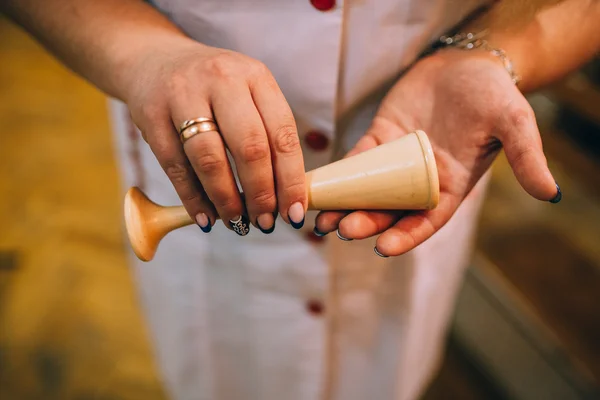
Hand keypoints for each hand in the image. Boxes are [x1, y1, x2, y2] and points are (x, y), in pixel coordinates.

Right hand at [125, 39, 305, 234]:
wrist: (153, 60)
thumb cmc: (213, 88)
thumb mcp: (247, 93)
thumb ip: (267, 133)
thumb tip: (286, 195)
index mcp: (255, 76)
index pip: (283, 134)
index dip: (291, 180)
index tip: (294, 213)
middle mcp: (222, 80)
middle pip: (250, 147)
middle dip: (261, 194)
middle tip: (265, 222)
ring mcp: (183, 95)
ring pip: (210, 159)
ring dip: (227, 200)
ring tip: (237, 222)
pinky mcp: (152, 115)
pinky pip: (176, 167)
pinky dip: (193, 199)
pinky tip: (207, 218)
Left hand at [315, 49, 560, 255]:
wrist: (467, 63)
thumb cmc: (493, 94)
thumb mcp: (514, 123)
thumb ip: (526, 156)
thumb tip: (551, 193)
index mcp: (452, 186)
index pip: (427, 220)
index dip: (406, 236)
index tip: (383, 248)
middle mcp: (421, 180)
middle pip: (390, 209)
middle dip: (366, 221)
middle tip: (341, 228)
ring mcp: (397, 161)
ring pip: (368, 190)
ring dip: (345, 205)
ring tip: (320, 219)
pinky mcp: (380, 139)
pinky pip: (356, 161)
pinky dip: (339, 175)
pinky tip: (321, 185)